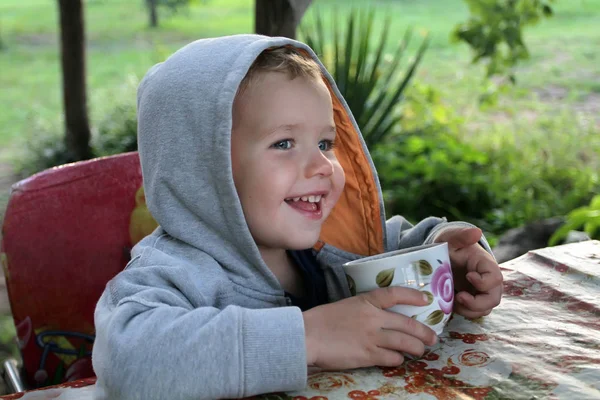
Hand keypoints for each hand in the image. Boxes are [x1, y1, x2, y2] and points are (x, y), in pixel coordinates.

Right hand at [302, 287, 437, 369]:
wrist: (307, 336)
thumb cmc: (321, 320)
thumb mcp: (345, 306)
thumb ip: (364, 310)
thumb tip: (379, 319)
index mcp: (365, 301)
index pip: (395, 294)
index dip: (413, 295)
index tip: (426, 299)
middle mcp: (373, 317)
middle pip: (408, 324)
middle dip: (424, 332)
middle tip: (432, 337)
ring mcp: (372, 337)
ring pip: (405, 343)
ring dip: (416, 348)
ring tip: (420, 351)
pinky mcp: (368, 355)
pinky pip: (392, 358)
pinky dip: (397, 359)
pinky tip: (397, 360)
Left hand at [434, 227, 502, 318]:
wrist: (442, 253)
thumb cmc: (449, 244)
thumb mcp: (451, 238)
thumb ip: (462, 235)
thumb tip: (477, 231)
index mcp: (486, 265)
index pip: (495, 279)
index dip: (483, 282)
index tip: (468, 276)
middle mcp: (488, 281)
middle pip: (493, 299)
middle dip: (477, 303)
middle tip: (459, 297)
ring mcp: (481, 292)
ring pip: (484, 309)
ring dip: (469, 310)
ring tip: (453, 301)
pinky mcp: (472, 300)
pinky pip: (474, 313)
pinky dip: (464, 312)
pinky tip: (450, 304)